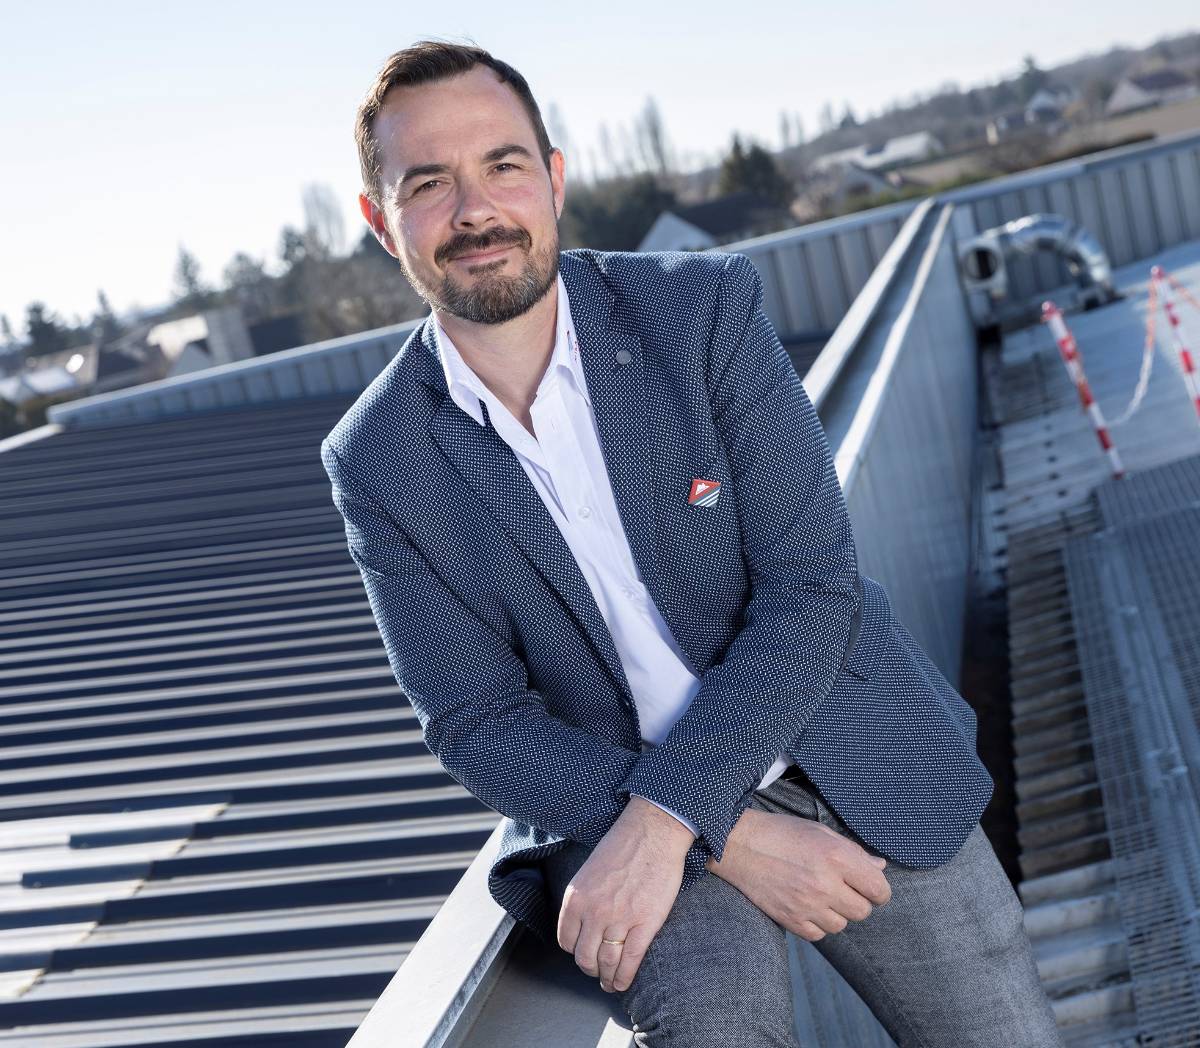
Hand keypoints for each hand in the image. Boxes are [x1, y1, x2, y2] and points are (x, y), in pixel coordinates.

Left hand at [556, 795, 694, 993]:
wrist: (653, 832)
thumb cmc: (623, 845)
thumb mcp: (590, 871)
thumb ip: (585, 899)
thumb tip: (586, 924)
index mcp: (576, 897)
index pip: (566, 940)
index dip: (575, 951)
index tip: (583, 953)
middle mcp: (593, 911)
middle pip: (584, 957)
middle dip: (590, 969)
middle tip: (597, 972)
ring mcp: (620, 919)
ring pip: (607, 962)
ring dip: (607, 978)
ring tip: (610, 983)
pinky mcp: (645, 924)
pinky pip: (631, 960)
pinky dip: (625, 977)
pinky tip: (623, 983)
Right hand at [708, 807, 890, 940]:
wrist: (739, 844)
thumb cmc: (782, 833)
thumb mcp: (820, 832)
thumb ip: (853, 852)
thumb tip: (879, 868)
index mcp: (837, 858)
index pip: (878, 890)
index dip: (877, 890)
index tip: (868, 886)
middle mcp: (825, 884)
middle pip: (863, 911)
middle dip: (856, 900)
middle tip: (840, 887)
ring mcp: (807, 905)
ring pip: (841, 925)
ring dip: (835, 912)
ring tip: (819, 894)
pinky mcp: (791, 920)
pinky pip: (819, 934)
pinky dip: (816, 923)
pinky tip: (805, 904)